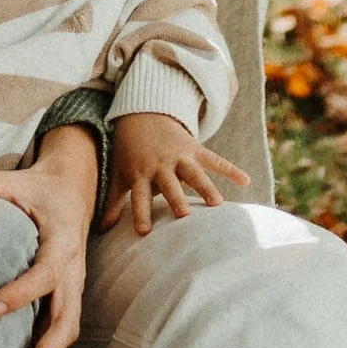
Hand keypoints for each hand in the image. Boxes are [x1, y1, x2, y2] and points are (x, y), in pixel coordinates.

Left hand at [0, 124, 96, 347]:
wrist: (72, 191)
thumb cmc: (39, 188)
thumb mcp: (17, 179)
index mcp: (61, 243)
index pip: (45, 274)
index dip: (21, 294)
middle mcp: (72, 271)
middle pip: (66, 320)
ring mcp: (72, 288)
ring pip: (65, 333)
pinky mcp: (65, 298)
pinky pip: (57, 331)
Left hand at [99, 109, 249, 237]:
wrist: (142, 115)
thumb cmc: (129, 152)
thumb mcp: (119, 174)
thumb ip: (113, 202)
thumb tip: (100, 229)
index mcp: (141, 174)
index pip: (139, 197)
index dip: (140, 213)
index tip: (144, 232)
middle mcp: (161, 166)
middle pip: (169, 184)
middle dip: (176, 198)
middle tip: (184, 215)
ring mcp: (180, 156)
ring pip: (194, 173)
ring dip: (206, 186)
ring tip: (217, 204)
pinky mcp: (195, 149)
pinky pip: (215, 159)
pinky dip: (231, 169)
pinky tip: (246, 181)